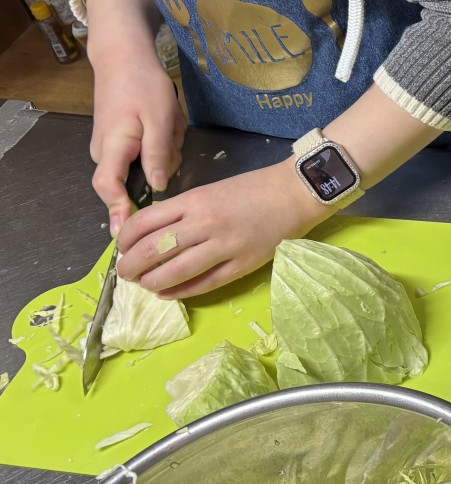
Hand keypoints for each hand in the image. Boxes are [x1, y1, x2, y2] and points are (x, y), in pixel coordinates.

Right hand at [86, 0, 179, 233]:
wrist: (124, 57)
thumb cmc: (143, 86)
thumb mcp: (160, 120)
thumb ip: (159, 155)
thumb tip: (158, 187)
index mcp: (112, 150)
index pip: (108, 189)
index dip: (119, 211)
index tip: (131, 231)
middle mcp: (106, 153)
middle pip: (133, 180)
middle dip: (161, 165)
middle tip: (173, 136)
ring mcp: (112, 146)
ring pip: (144, 164)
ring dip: (165, 148)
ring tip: (171, 123)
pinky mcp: (122, 139)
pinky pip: (145, 152)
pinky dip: (161, 141)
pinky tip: (167, 123)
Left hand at [115, 161, 330, 298]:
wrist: (295, 193)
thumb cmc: (253, 189)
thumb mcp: (211, 191)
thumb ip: (183, 211)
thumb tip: (154, 235)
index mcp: (194, 201)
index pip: (144, 223)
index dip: (125, 240)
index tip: (122, 247)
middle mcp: (204, 224)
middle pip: (153, 250)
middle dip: (131, 266)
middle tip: (125, 272)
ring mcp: (224, 247)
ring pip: (175, 271)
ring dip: (152, 282)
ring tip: (144, 285)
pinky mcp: (242, 265)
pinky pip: (204, 284)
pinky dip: (180, 292)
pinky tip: (167, 294)